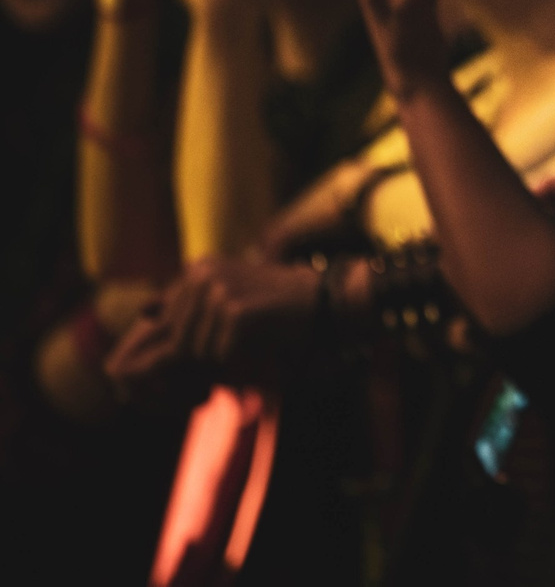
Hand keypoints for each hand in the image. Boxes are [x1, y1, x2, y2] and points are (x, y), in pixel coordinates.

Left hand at [108, 256, 322, 390]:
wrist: (326, 301)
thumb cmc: (277, 308)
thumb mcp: (229, 301)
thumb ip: (190, 310)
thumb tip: (142, 316)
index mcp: (198, 269)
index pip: (165, 323)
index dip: (180, 352)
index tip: (204, 361)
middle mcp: (202, 275)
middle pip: (179, 341)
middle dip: (199, 363)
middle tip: (226, 369)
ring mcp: (218, 291)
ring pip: (196, 352)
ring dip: (221, 364)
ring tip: (249, 356)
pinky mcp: (234, 311)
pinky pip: (219, 356)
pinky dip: (239, 363)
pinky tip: (261, 350)